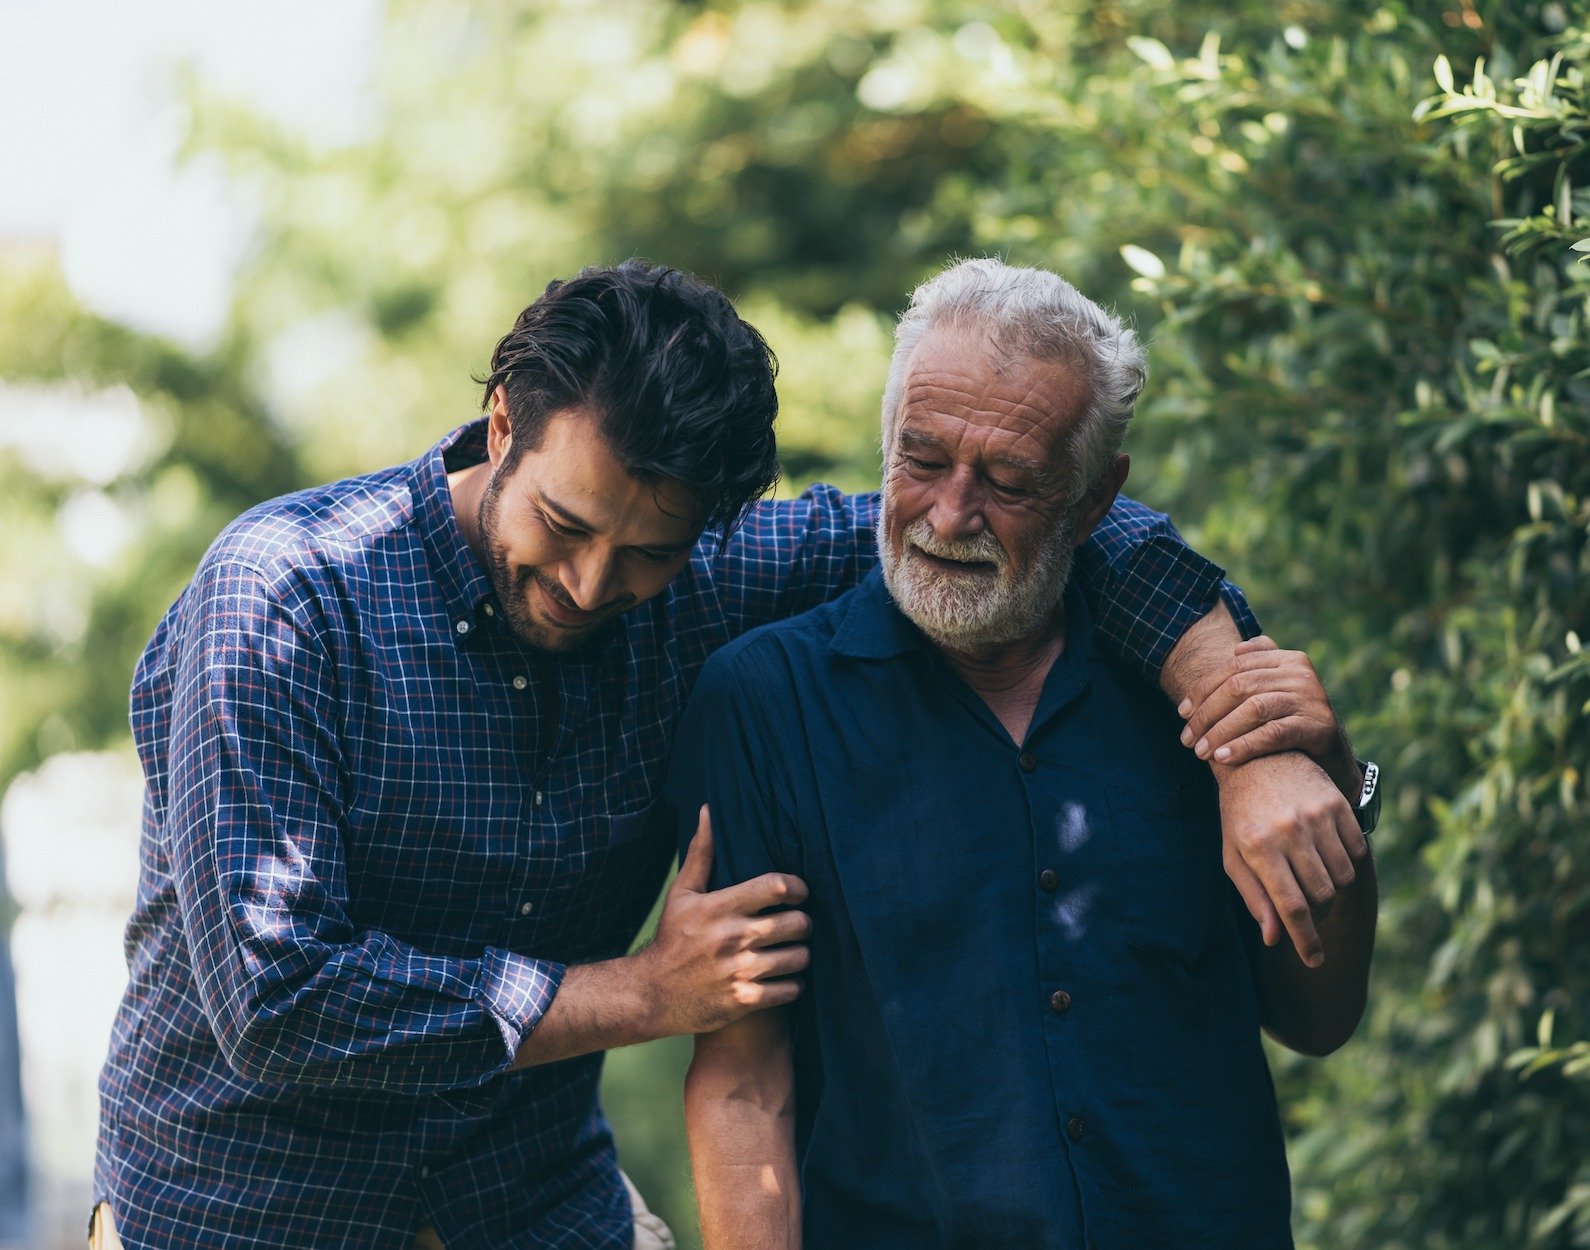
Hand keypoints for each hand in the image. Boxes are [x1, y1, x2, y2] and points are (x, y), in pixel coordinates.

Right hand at [636, 807, 811, 1035]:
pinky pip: (790, 990)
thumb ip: (702, 853)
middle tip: (797, 924)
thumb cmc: (672, 939)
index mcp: (720, 907)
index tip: (797, 892)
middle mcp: (732, 938)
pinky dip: (792, 984)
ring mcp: (739, 971)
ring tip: (792, 951)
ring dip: (801, 954)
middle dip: (804, 922)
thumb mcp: (682, 894)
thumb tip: (709, 810)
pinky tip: (783, 978)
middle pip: (796, 923)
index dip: (797, 887)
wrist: (650, 994)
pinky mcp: (744, 1001)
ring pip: (799, 958)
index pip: (776, 887)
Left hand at [1178, 636, 1358, 796]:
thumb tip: (1235, 649)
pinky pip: (1272, 734)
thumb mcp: (1277, 690)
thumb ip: (1258, 667)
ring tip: (1201, 752)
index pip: (1234, 667)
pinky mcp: (1319, 726)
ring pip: (1253, 709)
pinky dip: (1244, 745)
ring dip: (1221, 732)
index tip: (1182, 713)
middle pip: (1240, 687)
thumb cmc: (1293, 721)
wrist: (1333, 755)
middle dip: (1207, 714)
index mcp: (1287, 658)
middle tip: (1188, 739)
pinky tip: (1223, 758)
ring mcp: (1312, 698)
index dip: (1203, 689)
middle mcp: (1301, 673)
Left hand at [1217, 752, 1368, 966]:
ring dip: (1331, 888)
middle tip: (1304, 903)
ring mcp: (1316, 816)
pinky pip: (1357, 852)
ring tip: (1312, 874)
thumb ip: (1254, 897)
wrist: (1256, 759)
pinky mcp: (1337, 804)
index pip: (1291, 907)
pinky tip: (1327, 854)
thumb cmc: (1239, 814)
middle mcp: (1289, 831)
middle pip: (1321, 896)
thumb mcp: (1234, 855)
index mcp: (1258, 847)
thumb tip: (1274, 938)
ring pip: (1342, 878)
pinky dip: (1347, 863)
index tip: (1314, 961)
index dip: (1305, 940)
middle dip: (1316, 911)